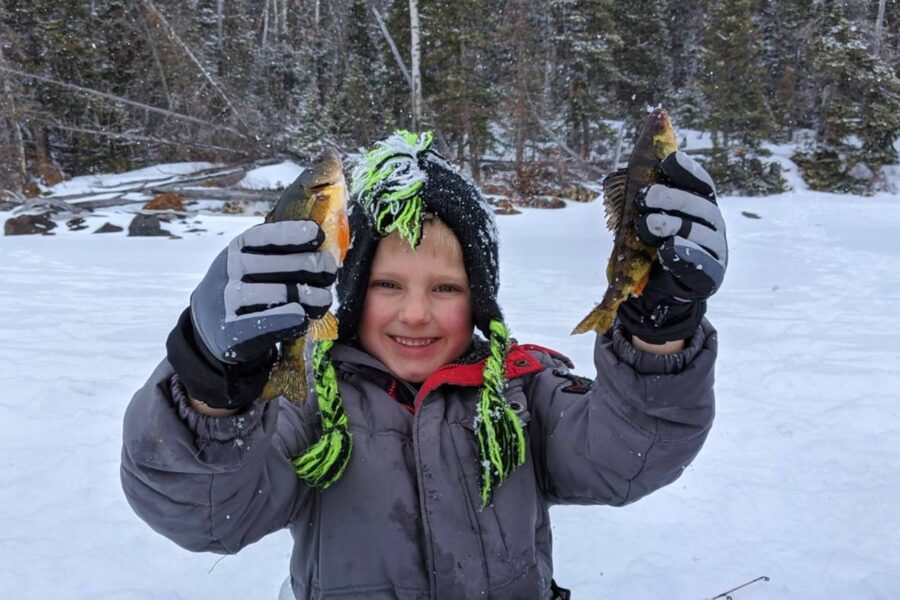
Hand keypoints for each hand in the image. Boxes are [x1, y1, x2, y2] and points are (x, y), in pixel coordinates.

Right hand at [190, 220, 336, 364]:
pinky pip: (269, 325)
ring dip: (314, 298)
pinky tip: (302, 318)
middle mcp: (232, 270)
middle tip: (328, 274)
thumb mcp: (256, 258)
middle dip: (317, 268)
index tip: (318, 236)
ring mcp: (229, 301)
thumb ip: (284, 251)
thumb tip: (326, 251)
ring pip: (284, 295)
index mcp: (240, 246)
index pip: (270, 236)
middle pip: (288, 266)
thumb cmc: (249, 283)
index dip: (297, 235)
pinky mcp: (233, 332)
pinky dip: (291, 321)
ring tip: (322, 299)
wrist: (213, 321)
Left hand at [618, 151, 726, 343]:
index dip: (686, 170)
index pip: (700, 183)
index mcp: (701, 205)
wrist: (660, 292)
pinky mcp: (711, 276)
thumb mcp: (647, 221)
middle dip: (672, 198)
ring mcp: (716, 250)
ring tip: (650, 224)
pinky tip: (668, 248)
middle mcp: (713, 224)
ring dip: (674, 226)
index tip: (668, 160)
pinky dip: (685, 255)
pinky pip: (701, 264)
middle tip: (645, 197)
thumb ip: (645, 201)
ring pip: (700, 233)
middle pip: (699, 206)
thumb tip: (629, 172)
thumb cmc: (653, 248)